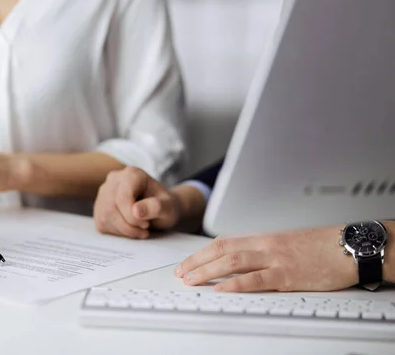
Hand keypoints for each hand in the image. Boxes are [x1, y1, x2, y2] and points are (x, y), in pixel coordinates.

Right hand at [93, 167, 180, 238]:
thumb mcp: (169, 207)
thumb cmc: (165, 206)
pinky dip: (117, 232)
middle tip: (144, 229)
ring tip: (139, 229)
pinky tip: (129, 228)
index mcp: (132, 174)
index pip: (123, 197)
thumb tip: (136, 211)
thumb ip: (156, 207)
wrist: (160, 208)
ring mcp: (104, 192)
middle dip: (128, 225)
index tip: (146, 224)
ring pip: (105, 217)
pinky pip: (102, 223)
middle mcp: (114, 179)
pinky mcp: (99, 206)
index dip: (132, 217)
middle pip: (111, 208)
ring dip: (123, 230)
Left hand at [174, 226, 357, 292]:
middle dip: (197, 262)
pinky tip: (222, 289)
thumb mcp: (283, 244)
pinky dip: (237, 284)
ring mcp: (275, 259)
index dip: (201, 253)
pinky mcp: (288, 274)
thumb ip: (261, 252)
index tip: (186, 263)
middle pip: (221, 249)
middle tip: (181, 273)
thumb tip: (239, 262)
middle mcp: (264, 245)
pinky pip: (257, 278)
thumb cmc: (317, 247)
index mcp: (262, 238)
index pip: (223, 242)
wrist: (346, 246)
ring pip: (233, 261)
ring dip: (208, 271)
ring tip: (192, 280)